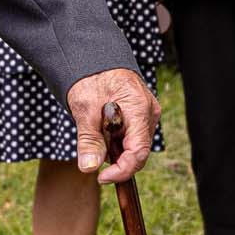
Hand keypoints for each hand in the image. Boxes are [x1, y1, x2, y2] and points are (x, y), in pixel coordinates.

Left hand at [67, 68, 158, 183]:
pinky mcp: (140, 115)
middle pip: (137, 151)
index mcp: (139, 108)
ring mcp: (146, 114)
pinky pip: (131, 136)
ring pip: (133, 145)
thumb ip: (89, 139)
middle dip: (117, 158)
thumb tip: (90, 167)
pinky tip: (103, 130)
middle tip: (93, 151)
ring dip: (115, 147)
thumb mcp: (85, 108)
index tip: (102, 177)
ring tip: (96, 130)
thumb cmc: (91, 77)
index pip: (138, 151)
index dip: (122, 170)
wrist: (94, 58)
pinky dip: (116, 140)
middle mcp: (149, 113)